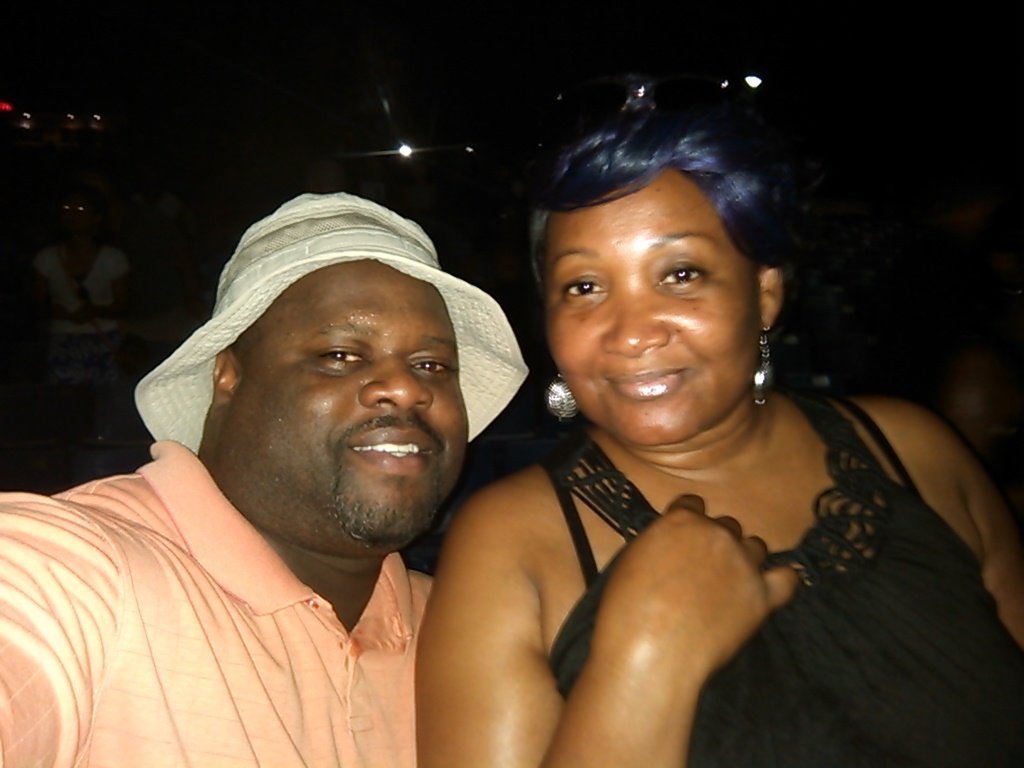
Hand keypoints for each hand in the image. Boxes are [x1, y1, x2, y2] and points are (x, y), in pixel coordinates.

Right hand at [597, 494, 798, 679]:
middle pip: (727, 525)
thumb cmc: (626, 609)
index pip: (692, 504)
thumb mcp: (633, 559)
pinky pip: (787, 579)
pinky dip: (779, 580)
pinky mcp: (762, 597)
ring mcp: (743, 564)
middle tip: (701, 570)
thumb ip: (661, 544)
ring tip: (729, 583)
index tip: (681, 541)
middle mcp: (717, 534)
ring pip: (756, 547)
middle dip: (715, 542)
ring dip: (744, 559)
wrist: (651, 651)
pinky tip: (767, 589)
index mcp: (682, 520)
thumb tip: (673, 551)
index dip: (687, 521)